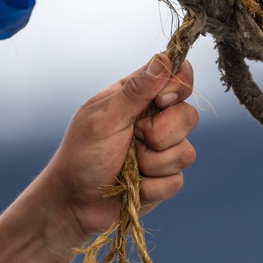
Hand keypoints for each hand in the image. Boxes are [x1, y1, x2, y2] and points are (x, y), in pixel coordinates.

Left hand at [37, 55, 197, 245]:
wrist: (73, 204)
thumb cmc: (81, 155)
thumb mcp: (104, 118)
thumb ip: (136, 90)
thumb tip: (165, 57)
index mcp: (138, 97)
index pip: (177, 76)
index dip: (178, 86)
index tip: (161, 101)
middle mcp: (154, 120)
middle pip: (189, 115)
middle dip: (160, 133)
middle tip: (132, 139)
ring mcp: (161, 151)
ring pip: (186, 152)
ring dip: (152, 164)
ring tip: (128, 166)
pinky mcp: (164, 179)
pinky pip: (176, 181)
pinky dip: (151, 187)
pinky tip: (132, 187)